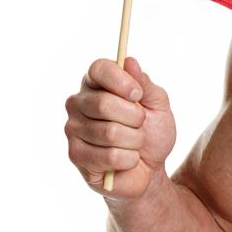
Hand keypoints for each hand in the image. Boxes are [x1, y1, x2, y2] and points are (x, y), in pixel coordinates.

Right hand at [64, 56, 176, 198]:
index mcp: (97, 84)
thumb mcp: (158, 105)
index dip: (120, 80)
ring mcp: (73, 129)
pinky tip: (126, 159)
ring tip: (134, 143)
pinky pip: (108, 156)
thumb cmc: (152, 133)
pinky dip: (128, 159)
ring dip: (134, 141)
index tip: (138, 94)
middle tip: (141, 124)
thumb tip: (129, 62)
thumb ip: (145, 83)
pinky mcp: (75, 155)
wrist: (150, 169)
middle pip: (104, 103)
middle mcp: (78, 103)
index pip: (98, 68)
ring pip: (109, 132)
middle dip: (135, 118)